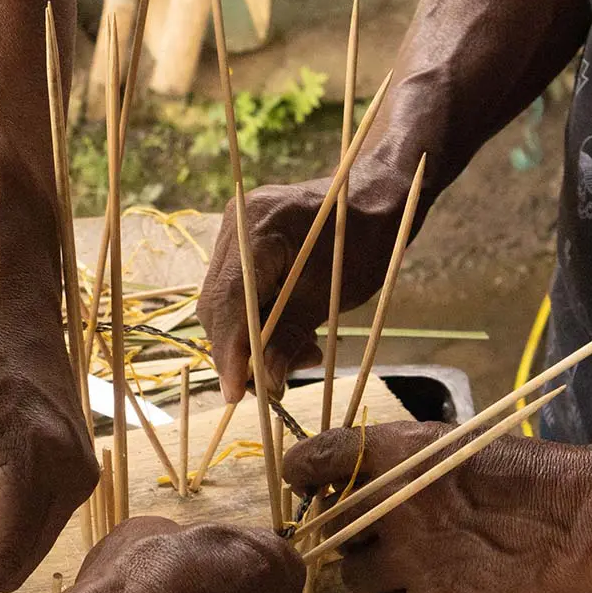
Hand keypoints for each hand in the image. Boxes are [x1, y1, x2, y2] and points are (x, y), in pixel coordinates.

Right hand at [198, 162, 409, 401]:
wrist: (374, 199)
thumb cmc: (363, 243)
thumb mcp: (329, 299)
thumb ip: (289, 338)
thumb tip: (266, 383)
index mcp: (258, 229)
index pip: (228, 301)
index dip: (229, 351)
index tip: (235, 392)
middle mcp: (236, 225)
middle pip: (217, 304)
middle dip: (240, 350)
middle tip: (271, 384)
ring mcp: (234, 231)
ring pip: (223, 302)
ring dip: (251, 338)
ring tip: (296, 354)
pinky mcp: (240, 241)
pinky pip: (235, 290)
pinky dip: (256, 318)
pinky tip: (286, 332)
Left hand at [283, 425, 591, 592]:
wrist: (586, 523)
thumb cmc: (518, 480)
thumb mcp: (447, 448)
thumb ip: (389, 463)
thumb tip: (333, 484)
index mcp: (398, 455)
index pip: (317, 458)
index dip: (302, 471)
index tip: (302, 481)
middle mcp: (395, 507)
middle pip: (332, 528)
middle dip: (353, 533)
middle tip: (392, 534)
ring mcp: (413, 563)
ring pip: (356, 576)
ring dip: (379, 573)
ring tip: (426, 565)